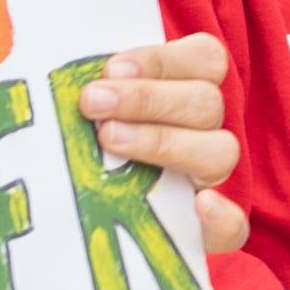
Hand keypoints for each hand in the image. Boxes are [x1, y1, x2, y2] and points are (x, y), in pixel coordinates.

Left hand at [77, 32, 252, 267]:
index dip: (162, 60)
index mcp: (192, 89)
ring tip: (109, 141)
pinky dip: (222, 215)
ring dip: (165, 142)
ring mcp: (214, 179)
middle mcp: (209, 130)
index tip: (111, 68)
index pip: (204, 59)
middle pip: (205, 102)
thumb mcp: (97, 107)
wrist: (98, 221)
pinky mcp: (214, 230)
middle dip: (146, 99)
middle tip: (92, 104)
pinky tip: (199, 205)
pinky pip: (236, 225)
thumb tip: (54, 68)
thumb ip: (96, 86)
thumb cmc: (92, 142)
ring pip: (220, 152)